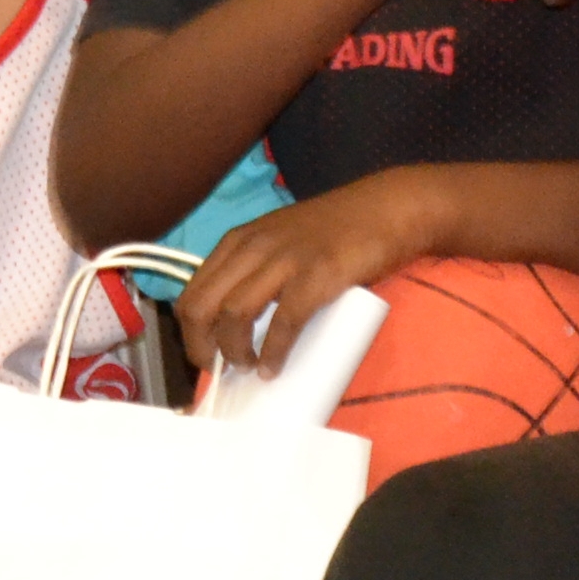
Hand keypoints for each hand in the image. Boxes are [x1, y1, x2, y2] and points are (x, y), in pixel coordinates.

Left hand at [180, 176, 441, 372]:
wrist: (386, 210)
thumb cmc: (335, 231)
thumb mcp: (280, 242)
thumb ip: (257, 271)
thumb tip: (238, 326)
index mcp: (237, 242)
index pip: (191, 295)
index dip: (192, 335)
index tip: (208, 357)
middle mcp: (251, 248)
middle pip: (201, 308)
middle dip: (204, 348)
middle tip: (224, 370)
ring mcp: (283, 261)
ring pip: (232, 316)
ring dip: (235, 352)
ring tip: (250, 368)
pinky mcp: (315, 276)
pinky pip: (282, 323)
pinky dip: (274, 353)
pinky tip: (274, 367)